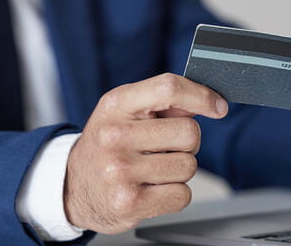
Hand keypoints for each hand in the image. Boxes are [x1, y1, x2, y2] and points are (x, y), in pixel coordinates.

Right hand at [63, 73, 227, 233]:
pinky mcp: (130, 202)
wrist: (73, 186)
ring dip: (179, 169)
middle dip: (187, 141)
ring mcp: (121, 171)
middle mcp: (115, 136)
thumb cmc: (105, 145)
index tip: (217, 106)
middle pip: (189, 131)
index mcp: (115, 105)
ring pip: (188, 165)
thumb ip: (162, 102)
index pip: (168, 88)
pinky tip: (152, 188)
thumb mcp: (123, 112)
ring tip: (153, 168)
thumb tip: (207, 101)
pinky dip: (174, 193)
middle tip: (163, 147)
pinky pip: (182, 194)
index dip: (201, 95)